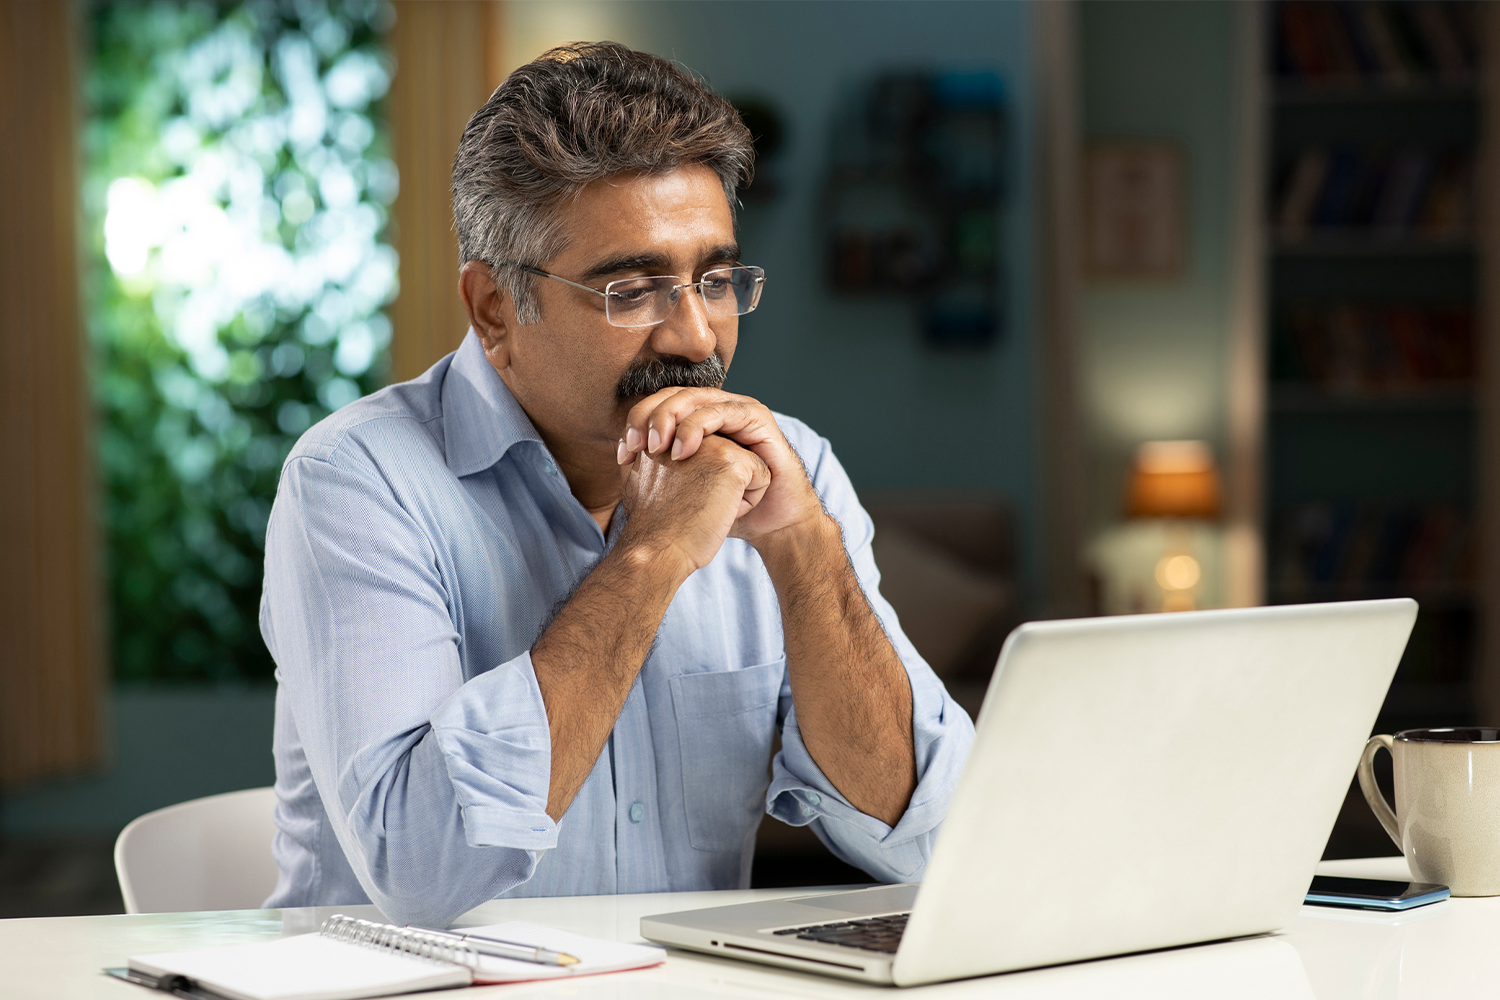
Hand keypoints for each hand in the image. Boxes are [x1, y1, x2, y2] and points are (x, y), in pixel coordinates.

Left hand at [617, 388, 823, 543]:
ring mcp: (736, 409)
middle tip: (635, 446)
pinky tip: (683, 451)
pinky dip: (699, 426)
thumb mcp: (683, 487)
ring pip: (695, 398)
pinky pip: (724, 410)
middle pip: (672, 396)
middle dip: (648, 418)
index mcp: (694, 418)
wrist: (768, 521)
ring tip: (657, 448)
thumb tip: (619, 460)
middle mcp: (714, 407)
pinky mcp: (757, 417)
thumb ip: (656, 469)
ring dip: (671, 419)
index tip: (622, 455)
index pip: (657, 405)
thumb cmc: (726, 506)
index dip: (636, 422)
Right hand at [617, 434, 769, 577]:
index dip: (702, 483)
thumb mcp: (648, 476)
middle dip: (719, 483)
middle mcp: (690, 429)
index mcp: (671, 431)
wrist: (655, 549)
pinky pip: (761, 477)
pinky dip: (748, 501)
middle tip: (690, 504)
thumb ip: (663, 456)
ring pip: (747, 465)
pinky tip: (720, 511)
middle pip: (730, 456)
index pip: (712, 453)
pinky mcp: (732, 460)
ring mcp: (712, 442)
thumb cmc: (653, 524)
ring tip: (704, 506)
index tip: (676, 501)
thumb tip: (684, 457)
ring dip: (734, 492)